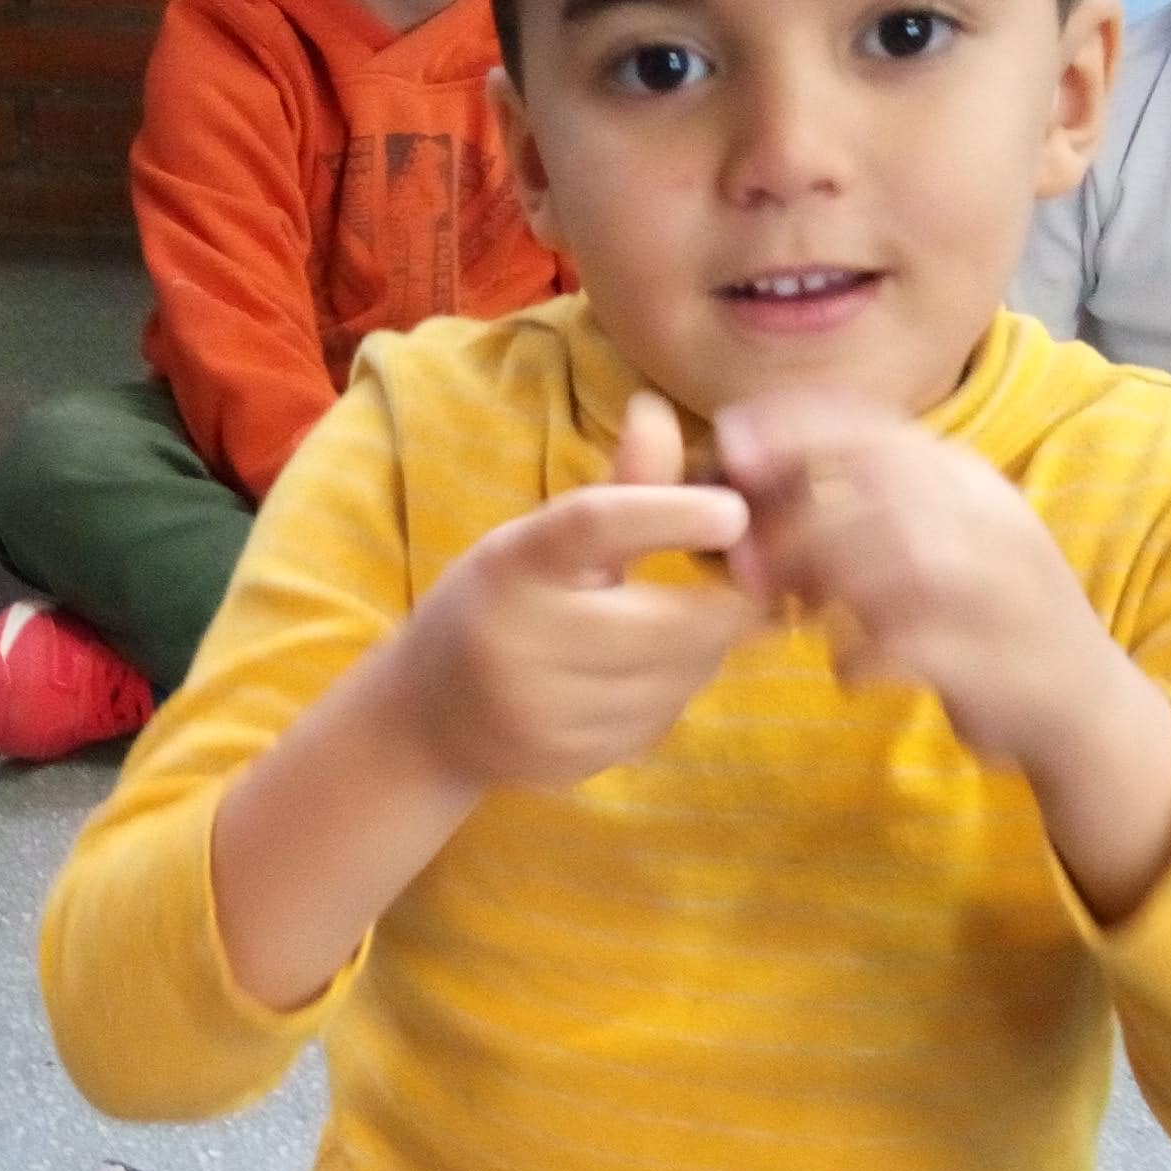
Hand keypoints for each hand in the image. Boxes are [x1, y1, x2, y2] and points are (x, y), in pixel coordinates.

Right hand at [385, 390, 754, 790]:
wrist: (431, 717)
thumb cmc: (500, 604)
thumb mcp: (541, 540)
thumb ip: (618, 489)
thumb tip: (659, 410)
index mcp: (514, 563)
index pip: (596, 525)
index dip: (672, 514)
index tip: (733, 511)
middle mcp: (521, 637)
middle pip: (667, 622)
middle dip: (724, 603)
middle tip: (740, 580)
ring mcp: (544, 710)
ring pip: (677, 678)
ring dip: (703, 650)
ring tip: (677, 625)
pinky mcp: (568, 760)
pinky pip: (660, 720)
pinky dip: (673, 692)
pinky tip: (644, 675)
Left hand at [709, 389, 1101, 765]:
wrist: (1085, 707)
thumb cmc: (987, 619)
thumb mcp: (938, 541)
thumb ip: (865, 508)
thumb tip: (755, 482)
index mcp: (969, 480)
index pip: (874, 425)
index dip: (794, 425)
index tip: (730, 440)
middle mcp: (987, 519)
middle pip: (875, 487)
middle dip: (794, 517)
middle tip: (747, 564)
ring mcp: (996, 588)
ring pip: (889, 559)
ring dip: (823, 587)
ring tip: (796, 619)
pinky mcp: (992, 661)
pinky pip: (902, 647)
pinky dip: (857, 660)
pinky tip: (848, 673)